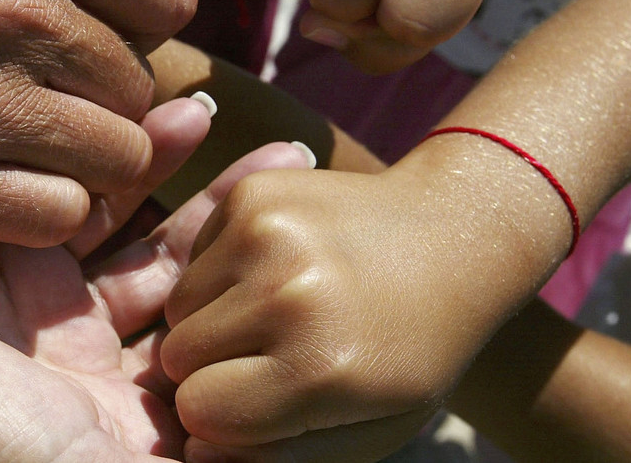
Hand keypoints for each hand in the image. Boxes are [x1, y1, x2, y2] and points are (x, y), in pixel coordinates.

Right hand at [0, 143, 313, 459]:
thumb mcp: (66, 460)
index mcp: (113, 432)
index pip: (224, 382)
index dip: (284, 336)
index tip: (346, 278)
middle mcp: (90, 375)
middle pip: (203, 308)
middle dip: (263, 257)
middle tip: (328, 200)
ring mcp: (53, 311)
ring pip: (156, 249)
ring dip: (213, 202)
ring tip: (277, 151)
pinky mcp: (13, 253)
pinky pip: (94, 205)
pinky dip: (137, 166)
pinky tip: (184, 120)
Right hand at [156, 157, 550, 461]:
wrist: (451, 235)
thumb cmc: (411, 351)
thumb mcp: (371, 431)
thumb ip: (280, 458)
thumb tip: (194, 449)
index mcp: (321, 366)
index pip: (200, 411)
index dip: (227, 414)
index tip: (266, 400)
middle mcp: (288, 294)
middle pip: (179, 356)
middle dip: (212, 366)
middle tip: (272, 355)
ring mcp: (266, 234)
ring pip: (178, 306)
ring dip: (211, 318)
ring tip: (276, 312)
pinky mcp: (251, 195)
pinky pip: (193, 258)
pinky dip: (221, 273)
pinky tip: (277, 270)